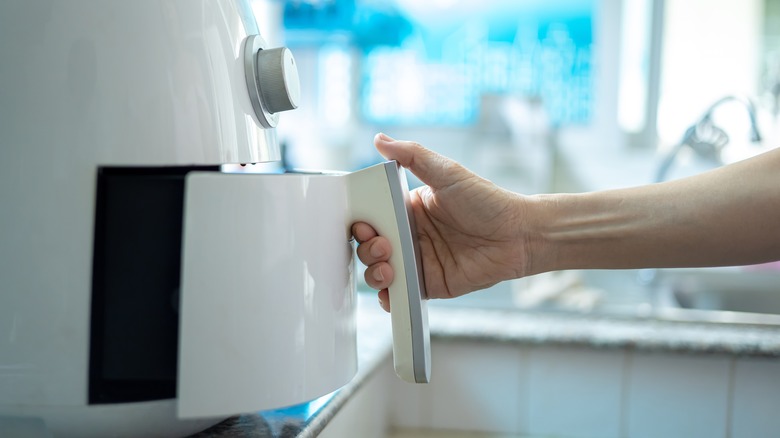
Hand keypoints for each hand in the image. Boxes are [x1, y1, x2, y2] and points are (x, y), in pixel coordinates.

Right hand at [352, 133, 534, 311]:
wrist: (518, 235)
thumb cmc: (488, 201)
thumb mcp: (447, 172)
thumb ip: (412, 155)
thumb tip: (380, 140)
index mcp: (409, 209)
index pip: (373, 216)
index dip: (362, 223)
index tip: (363, 224)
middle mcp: (409, 236)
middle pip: (370, 246)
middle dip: (366, 249)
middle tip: (382, 244)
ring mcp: (417, 261)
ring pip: (379, 272)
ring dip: (374, 272)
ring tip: (389, 267)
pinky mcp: (428, 284)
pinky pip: (400, 295)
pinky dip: (389, 297)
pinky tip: (391, 292)